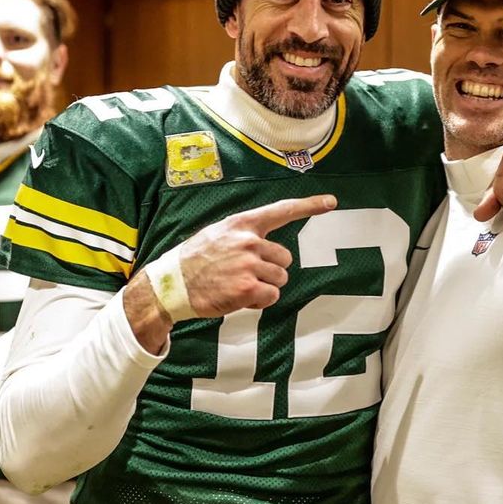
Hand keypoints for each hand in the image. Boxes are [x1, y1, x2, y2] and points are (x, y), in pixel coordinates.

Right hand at [124, 194, 337, 351]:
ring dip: (265, 287)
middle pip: (284, 258)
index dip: (309, 206)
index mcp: (242, 224)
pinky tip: (239, 298)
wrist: (171, 284)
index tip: (331, 202)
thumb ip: (243, 236)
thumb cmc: (194, 260)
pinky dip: (259, 301)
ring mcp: (248, 264)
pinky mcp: (247, 287)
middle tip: (245, 275)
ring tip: (238, 286)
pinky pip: (271, 296)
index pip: (281, 211)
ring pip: (280, 279)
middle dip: (271, 270)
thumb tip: (265, 246)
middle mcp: (248, 241)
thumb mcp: (217, 234)